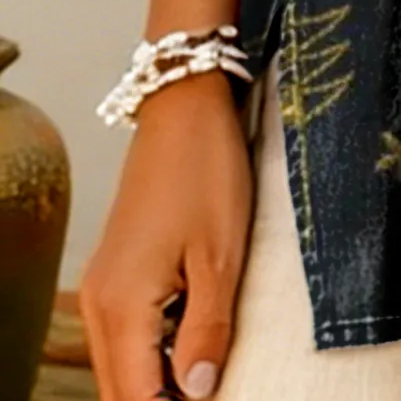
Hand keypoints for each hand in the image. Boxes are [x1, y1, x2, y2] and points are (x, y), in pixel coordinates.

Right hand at [80, 69, 253, 400]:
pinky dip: (153, 352)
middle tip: (214, 391)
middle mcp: (99, 304)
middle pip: (120, 391)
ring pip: (120, 366)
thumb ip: (207, 332)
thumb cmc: (207, 173)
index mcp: (122, 307)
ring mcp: (102, 288)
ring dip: (157, 381)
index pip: (135, 399)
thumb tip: (199, 394)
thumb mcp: (221, 257)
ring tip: (207, 371)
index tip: (213, 400)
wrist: (183, 110)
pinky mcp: (114, 274)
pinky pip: (125, 336)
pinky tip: (191, 343)